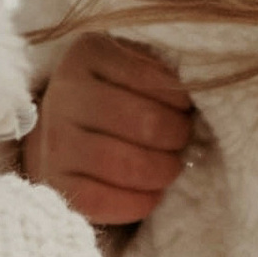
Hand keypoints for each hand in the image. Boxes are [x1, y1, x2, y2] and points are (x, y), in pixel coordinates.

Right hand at [22, 34, 195, 228]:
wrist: (65, 134)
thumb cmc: (117, 97)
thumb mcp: (135, 69)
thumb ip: (164, 72)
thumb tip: (204, 91)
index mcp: (89, 53)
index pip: (152, 78)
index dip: (180, 100)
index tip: (185, 108)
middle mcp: (65, 93)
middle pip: (145, 123)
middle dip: (176, 136)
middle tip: (182, 141)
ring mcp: (54, 140)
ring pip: (125, 164)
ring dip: (161, 171)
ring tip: (170, 168)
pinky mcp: (53, 182)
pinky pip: (101, 201)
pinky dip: (138, 203)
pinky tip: (151, 195)